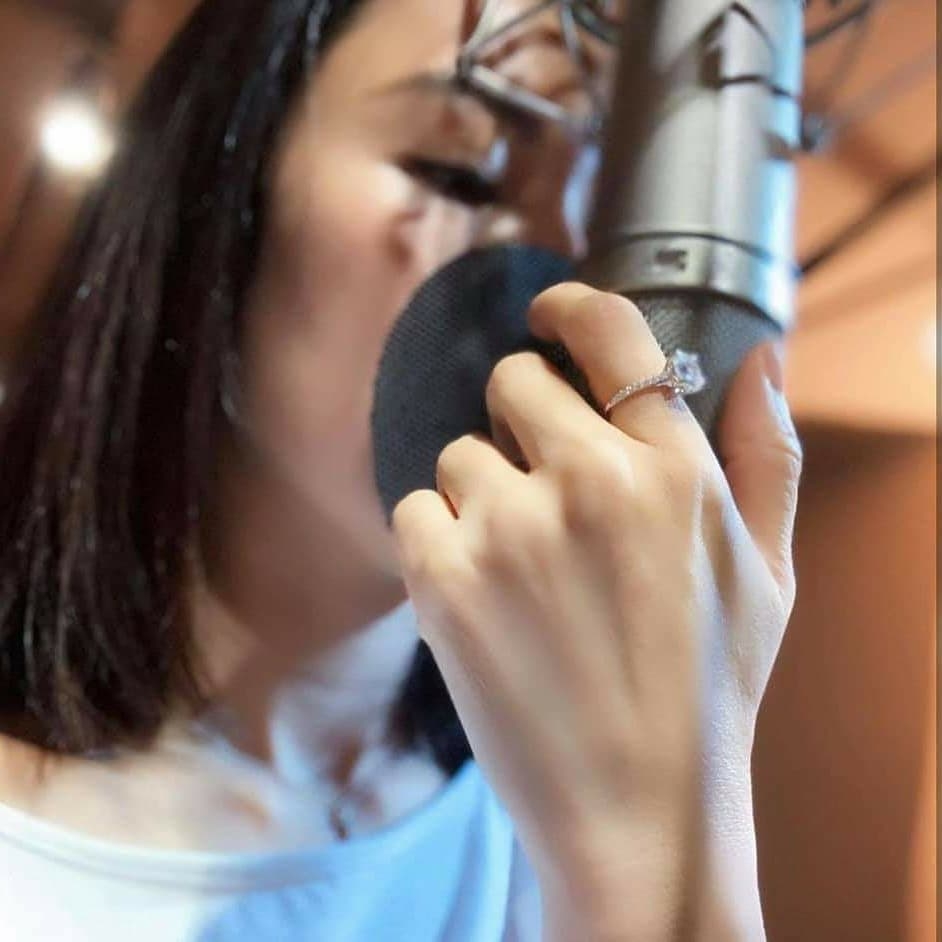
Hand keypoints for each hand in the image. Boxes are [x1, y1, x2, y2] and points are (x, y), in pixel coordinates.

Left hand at [392, 283, 801, 938]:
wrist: (636, 809)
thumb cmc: (707, 689)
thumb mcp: (770, 570)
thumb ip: (765, 453)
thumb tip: (760, 357)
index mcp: (675, 470)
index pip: (609, 331)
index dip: (568, 308)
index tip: (546, 313)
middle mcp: (591, 482)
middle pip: (512, 381)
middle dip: (521, 421)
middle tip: (543, 489)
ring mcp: (511, 529)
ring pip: (458, 453)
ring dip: (481, 496)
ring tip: (523, 572)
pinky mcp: (444, 581)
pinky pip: (414, 510)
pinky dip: (435, 543)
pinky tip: (480, 598)